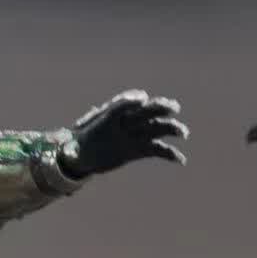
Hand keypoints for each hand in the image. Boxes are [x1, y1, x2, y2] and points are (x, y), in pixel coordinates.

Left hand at [65, 91, 186, 176]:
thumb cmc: (79, 145)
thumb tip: (73, 150)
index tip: (143, 98)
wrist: (82, 157)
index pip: (124, 104)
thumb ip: (80, 141)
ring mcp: (134, 135)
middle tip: (174, 107)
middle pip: (146, 112)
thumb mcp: (77, 144)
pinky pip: (156, 149)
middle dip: (160, 108)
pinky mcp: (139, 150)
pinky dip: (169, 153)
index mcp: (111, 115)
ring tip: (183, 133)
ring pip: (156, 128)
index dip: (133, 100)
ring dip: (171, 129)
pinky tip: (180, 160)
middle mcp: (126, 122)